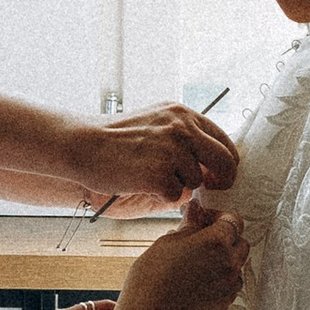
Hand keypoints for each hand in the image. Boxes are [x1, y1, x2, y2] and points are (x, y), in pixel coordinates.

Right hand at [72, 100, 240, 212]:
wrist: (84, 144)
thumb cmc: (115, 138)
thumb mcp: (155, 123)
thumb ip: (184, 136)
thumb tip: (211, 162)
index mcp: (182, 114)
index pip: (222, 139)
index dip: (226, 160)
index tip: (220, 173)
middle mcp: (182, 129)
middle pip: (224, 161)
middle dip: (223, 179)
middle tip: (215, 188)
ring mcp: (173, 151)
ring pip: (196, 181)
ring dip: (178, 185)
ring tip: (150, 174)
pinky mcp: (160, 174)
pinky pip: (177, 195)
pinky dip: (161, 195)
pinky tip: (141, 182)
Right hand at [113, 208, 248, 309]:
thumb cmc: (152, 277)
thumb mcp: (167, 243)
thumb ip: (189, 226)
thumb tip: (196, 210)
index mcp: (217, 242)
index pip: (233, 220)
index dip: (218, 217)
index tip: (203, 220)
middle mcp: (230, 265)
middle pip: (241, 244)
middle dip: (226, 239)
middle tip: (201, 242)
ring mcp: (229, 289)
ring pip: (236, 269)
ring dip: (223, 264)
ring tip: (197, 267)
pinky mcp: (223, 309)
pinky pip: (227, 291)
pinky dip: (217, 285)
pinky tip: (195, 287)